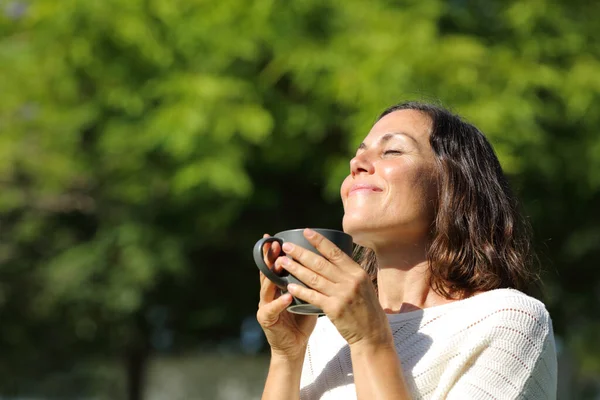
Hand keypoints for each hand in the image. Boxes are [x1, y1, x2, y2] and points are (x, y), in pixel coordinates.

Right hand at [256, 234, 316, 359]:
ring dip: (273, 275)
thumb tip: (326, 262)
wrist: (294, 346)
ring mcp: (265, 306)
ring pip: (266, 287)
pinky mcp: (266, 320)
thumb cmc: (301, 320)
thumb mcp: (306, 296)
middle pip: (267, 272)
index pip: (274, 265)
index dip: (273, 252)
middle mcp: (268, 293)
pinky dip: (280, 302)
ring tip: (280, 263)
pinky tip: (287, 295)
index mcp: (277, 286)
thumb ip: (309, 281)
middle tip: (274, 244)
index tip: (274, 237)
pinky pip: (272, 309)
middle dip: (270, 257)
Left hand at [275, 229, 391, 346]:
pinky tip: (289, 285)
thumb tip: (333, 256)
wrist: (373, 334)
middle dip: (301, 253)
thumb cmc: (367, 309)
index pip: (335, 252)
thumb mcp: (364, 285)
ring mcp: (342, 295)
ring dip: (296, 268)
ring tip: (282, 262)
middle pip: (321, 263)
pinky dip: (300, 290)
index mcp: (357, 272)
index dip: (319, 241)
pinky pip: (313, 296)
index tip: (306, 232)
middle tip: (286, 246)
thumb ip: (349, 272)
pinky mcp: (335, 309)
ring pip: (314, 278)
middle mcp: (350, 281)